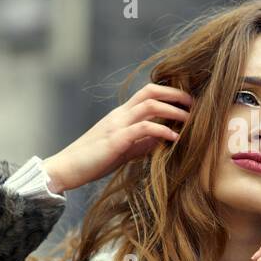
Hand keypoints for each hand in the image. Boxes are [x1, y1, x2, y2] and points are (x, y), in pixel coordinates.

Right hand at [41, 82, 192, 192]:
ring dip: (173, 111)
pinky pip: (143, 128)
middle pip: (151, 91)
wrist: (65, 169)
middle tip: (195, 104)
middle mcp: (119, 115)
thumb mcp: (122, 149)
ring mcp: (116, 125)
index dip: (170, 93)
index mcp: (121, 115)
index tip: (188, 103)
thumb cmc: (93, 160)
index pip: (148, 93)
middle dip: (176, 94)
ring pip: (149, 105)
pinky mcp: (115, 140)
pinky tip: (174, 139)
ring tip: (190, 120)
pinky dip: (162, 131)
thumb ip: (141, 142)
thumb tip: (163, 140)